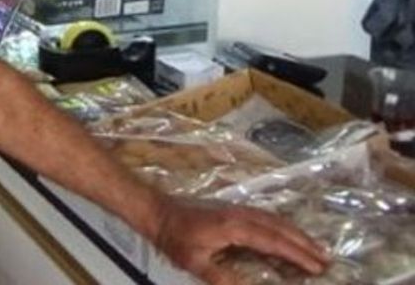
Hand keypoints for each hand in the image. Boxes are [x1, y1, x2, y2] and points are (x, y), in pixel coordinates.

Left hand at [149, 197, 330, 284]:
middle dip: (305, 244)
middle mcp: (241, 214)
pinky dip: (283, 226)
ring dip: (297, 234)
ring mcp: (238, 209)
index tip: (316, 267)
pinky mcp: (234, 208)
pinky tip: (289, 234)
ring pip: (275, 219)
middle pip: (280, 228)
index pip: (273, 241)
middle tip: (326, 260)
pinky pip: (266, 216)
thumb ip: (222, 278)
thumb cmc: (175, 238)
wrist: (158, 211)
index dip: (296, 255)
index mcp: (234, 227)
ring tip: (316, 249)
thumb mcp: (194, 262)